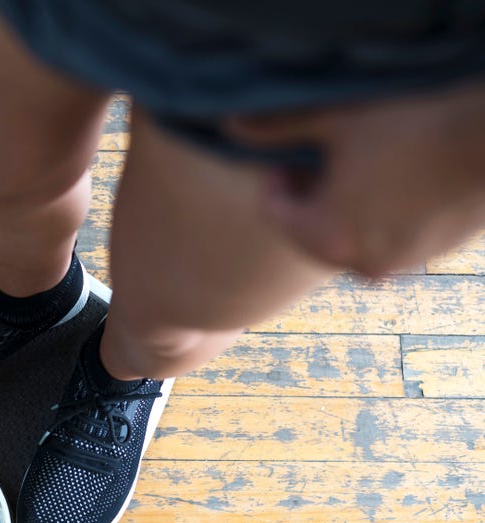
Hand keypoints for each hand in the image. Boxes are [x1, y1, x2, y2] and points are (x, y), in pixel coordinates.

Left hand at [223, 81, 484, 276]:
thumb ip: (278, 128)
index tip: (290, 155)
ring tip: (360, 169)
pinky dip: (376, 220)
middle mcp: (356, 264)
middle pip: (308, 233)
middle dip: (307, 200)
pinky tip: (393, 183)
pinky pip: (384, 242)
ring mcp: (396, 265)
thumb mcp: (335, 121)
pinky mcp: (427, 259)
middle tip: (322, 162)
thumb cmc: (410, 126)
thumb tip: (230, 126)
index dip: (275, 179)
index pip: (274, 214)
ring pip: (348, 239)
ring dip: (342, 211)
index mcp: (325, 237)